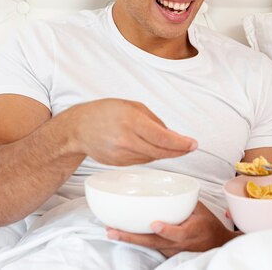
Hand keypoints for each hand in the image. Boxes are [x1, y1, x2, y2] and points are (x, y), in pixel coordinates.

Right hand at [59, 98, 196, 165]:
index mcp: (131, 122)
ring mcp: (121, 155)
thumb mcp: (132, 106)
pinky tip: (154, 148)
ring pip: (152, 158)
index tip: (193, 144)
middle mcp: (126, 141)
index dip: (181, 144)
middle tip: (190, 148)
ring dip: (166, 153)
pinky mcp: (118, 164)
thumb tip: (173, 136)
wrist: (78, 128)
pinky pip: (142, 160)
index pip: (163, 138)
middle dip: (179, 151)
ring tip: (175, 146)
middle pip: (160, 152)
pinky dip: (151, 155)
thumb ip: (154, 121)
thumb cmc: (105, 112)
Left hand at [107, 202, 239, 256]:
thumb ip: (185, 201)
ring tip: (111, 231)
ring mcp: (170, 250)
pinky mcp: (165, 252)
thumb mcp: (201, 210)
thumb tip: (168, 182)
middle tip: (113, 231)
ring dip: (129, 240)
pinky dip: (134, 241)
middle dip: (132, 238)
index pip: (178, 232)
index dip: (167, 229)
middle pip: (154, 242)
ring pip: (148, 245)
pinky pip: (149, 247)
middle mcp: (178, 243)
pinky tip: (120, 234)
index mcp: (190, 231)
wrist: (216, 244)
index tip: (155, 224)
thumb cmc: (208, 225)